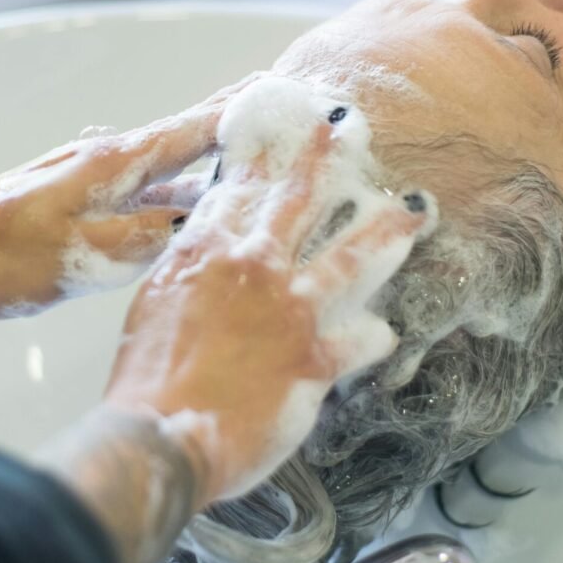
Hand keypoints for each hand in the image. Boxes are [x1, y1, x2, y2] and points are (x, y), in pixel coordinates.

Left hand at [0, 77, 258, 321]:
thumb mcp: (85, 255)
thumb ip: (148, 234)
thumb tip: (197, 217)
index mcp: (114, 165)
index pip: (193, 129)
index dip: (239, 111)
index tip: (279, 90)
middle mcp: (108, 164)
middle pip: (184, 140)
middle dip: (231, 124)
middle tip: (275, 109)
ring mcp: (92, 184)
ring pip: (165, 171)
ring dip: (206, 164)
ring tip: (249, 159)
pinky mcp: (77, 207)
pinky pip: (142, 195)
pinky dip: (175, 194)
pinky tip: (191, 207)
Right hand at [104, 115, 432, 503]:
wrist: (160, 436)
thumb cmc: (148, 377)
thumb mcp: (158, 302)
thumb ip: (195, 267)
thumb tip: (216, 248)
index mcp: (208, 249)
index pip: (241, 186)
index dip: (266, 154)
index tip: (285, 130)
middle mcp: (253, 265)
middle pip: (299, 198)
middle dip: (327, 157)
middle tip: (351, 126)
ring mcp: (289, 309)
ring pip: (351, 256)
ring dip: (386, 232)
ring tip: (414, 213)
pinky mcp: (314, 357)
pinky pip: (362, 339)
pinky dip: (375, 335)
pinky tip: (388, 332)